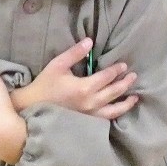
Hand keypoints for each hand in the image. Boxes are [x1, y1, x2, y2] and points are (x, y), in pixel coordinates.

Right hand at [12, 38, 137, 119]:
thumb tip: (90, 41)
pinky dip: (115, 116)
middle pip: (113, 92)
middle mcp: (90, 104)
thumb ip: (75, 53)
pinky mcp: (85, 124)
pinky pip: (104, 121)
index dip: (116, 70)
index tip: (123, 65)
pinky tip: (118, 113)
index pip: (106, 77)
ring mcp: (89, 116)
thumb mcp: (58, 65)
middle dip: (125, 83)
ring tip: (135, 98)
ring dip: (125, 103)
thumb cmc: (45, 85)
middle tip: (133, 76)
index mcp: (84, 88)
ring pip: (113, 111)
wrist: (32, 109)